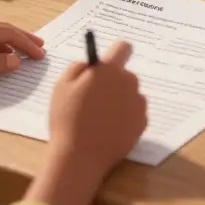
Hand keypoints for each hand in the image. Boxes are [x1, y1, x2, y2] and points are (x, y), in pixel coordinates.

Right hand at [47, 41, 147, 176]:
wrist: (79, 157)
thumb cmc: (67, 119)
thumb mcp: (62, 86)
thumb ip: (77, 68)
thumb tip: (90, 65)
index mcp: (110, 70)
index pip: (123, 48)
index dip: (115, 53)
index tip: (107, 63)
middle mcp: (130, 83)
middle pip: (124, 75)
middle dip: (112, 82)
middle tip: (93, 99)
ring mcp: (139, 104)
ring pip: (130, 95)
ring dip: (119, 100)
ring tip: (99, 119)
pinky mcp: (143, 124)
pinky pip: (134, 113)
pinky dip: (125, 118)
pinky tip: (108, 130)